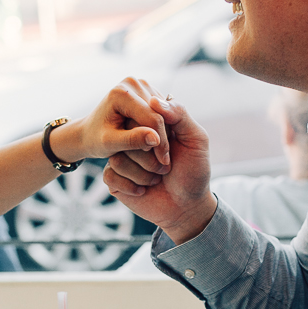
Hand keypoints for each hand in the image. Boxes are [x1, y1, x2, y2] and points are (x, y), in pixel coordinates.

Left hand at [53, 77, 170, 164]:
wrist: (88, 131)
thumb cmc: (95, 139)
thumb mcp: (110, 144)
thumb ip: (132, 140)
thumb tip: (156, 138)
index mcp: (121, 92)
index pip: (151, 118)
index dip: (160, 141)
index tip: (163, 161)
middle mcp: (132, 83)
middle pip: (158, 114)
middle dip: (162, 138)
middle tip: (164, 161)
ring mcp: (140, 85)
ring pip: (162, 113)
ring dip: (163, 134)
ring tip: (159, 154)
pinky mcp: (146, 91)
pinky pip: (160, 112)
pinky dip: (161, 128)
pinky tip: (156, 142)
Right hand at [103, 97, 216, 244]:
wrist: (187, 208)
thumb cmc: (194, 172)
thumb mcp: (196, 139)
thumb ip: (180, 115)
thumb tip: (153, 100)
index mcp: (153, 125)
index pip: (141, 114)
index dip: (154, 132)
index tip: (169, 146)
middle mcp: (135, 139)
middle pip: (126, 134)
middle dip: (150, 155)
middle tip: (167, 167)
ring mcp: (123, 157)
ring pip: (117, 155)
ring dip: (143, 172)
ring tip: (157, 178)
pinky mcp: (115, 178)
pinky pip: (110, 174)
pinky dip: (131, 185)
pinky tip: (144, 190)